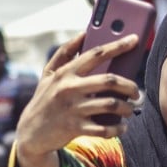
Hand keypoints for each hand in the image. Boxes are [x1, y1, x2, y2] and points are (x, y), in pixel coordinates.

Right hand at [14, 33, 140, 161]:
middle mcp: (69, 88)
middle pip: (110, 81)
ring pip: (111, 105)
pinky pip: (105, 129)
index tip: (135, 40)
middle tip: (135, 92)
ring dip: (127, 108)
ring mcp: (73, 109)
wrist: (31, 132)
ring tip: (129, 109)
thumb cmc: (45, 99)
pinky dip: (118, 128)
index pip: (96, 54)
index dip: (118, 46)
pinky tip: (122, 126)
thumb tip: (83, 34)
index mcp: (66, 73)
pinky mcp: (75, 128)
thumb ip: (64, 53)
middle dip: (129, 86)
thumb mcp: (48, 74)